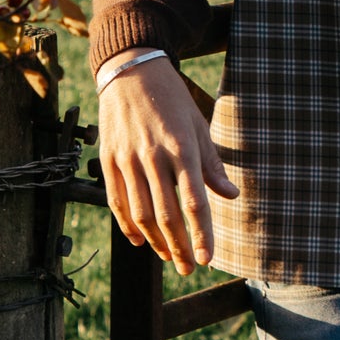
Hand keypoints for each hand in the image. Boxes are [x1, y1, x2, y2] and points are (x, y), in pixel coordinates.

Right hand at [99, 53, 238, 274]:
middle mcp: (153, 156)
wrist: (130, 71)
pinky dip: (128, 226)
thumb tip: (231, 195)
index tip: (207, 259)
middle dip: (179, 247)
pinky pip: (117, 201)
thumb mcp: (198, 125)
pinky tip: (139, 241)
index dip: (201, 234)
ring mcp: (127, 159)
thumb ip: (212, 164)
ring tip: (168, 257)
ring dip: (155, 242)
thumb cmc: (172, 99)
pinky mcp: (108, 160)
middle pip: (166, 215)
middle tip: (188, 268)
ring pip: (140, 213)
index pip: (194, 202)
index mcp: (181, 147)